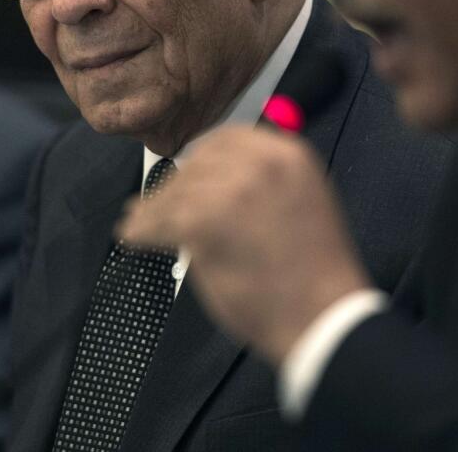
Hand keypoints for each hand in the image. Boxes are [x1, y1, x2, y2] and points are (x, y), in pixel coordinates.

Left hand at [117, 124, 372, 363]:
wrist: (324, 316)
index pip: (227, 141)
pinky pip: (162, 222)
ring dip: (152, 211)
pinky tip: (133, 238)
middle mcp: (260, 163)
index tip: (183, 177)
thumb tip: (210, 180)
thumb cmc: (313, 271)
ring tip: (135, 223)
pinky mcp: (205, 222)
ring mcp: (232, 191)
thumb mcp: (299, 203)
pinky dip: (143, 232)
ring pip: (176, 194)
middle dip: (174, 187)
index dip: (199, 161)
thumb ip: (261, 183)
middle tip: (151, 205)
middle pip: (197, 165)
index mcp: (288, 154)